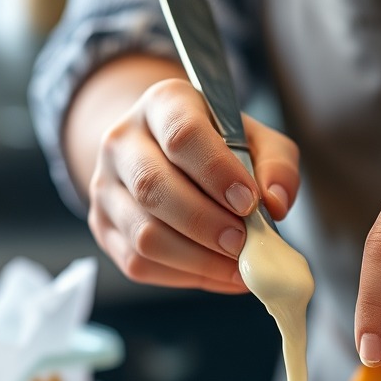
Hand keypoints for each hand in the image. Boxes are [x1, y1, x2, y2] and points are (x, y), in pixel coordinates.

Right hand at [87, 77, 299, 292]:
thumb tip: (275, 204)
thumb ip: (277, 165)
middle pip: (152, 187)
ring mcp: (105, 187)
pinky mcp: (103, 227)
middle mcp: (122, 141)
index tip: (249, 201)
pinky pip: (139, 263)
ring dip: (197, 259)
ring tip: (238, 265)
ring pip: (143, 234)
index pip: (181, 135)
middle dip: (205, 223)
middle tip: (243, 243)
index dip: (217, 172)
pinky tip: (219, 273)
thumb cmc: (218, 146)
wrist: (163, 152)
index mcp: (162, 104)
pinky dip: (185, 275)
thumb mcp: (256, 139)